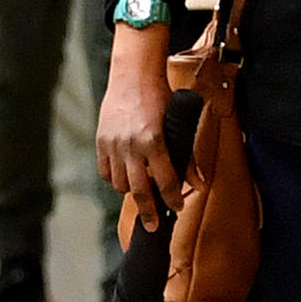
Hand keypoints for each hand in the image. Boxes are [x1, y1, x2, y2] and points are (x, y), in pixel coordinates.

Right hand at [93, 20, 175, 218]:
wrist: (133, 75)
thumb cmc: (159, 96)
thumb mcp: (177, 123)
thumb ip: (186, 155)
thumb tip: (199, 183)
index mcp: (154, 142)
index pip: (166, 181)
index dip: (173, 199)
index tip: (177, 209)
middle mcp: (131, 146)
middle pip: (140, 191)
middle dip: (149, 212)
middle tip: (153, 226)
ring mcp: (113, 145)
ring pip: (120, 184)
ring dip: (132, 192)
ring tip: (141, 194)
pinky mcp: (101, 142)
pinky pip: (105, 171)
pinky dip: (115, 179)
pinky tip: (125, 179)